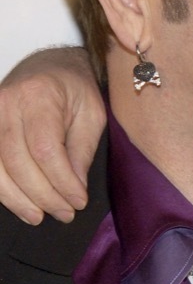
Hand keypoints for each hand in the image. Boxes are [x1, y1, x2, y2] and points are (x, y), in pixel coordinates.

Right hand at [0, 46, 105, 224]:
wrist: (49, 66)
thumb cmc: (75, 90)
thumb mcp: (92, 115)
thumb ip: (81, 151)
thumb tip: (73, 190)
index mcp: (39, 96)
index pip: (45, 149)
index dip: (61, 181)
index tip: (79, 201)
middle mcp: (6, 103)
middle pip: (18, 161)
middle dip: (43, 195)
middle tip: (65, 214)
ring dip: (17, 198)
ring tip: (39, 217)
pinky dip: (1, 188)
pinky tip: (18, 203)